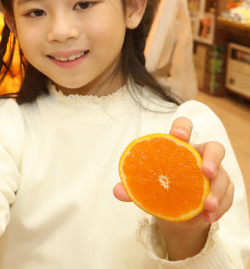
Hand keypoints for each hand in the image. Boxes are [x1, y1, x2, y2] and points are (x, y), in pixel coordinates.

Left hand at [113, 117, 233, 258]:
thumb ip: (132, 188)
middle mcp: (199, 155)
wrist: (175, 212)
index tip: (179, 135)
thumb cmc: (159, 189)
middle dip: (212, 158)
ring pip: (223, 176)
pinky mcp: (223, 190)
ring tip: (207, 206)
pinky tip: (209, 217)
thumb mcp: (144, 189)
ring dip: (216, 191)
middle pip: (214, 148)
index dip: (183, 127)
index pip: (183, 127)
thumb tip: (117, 191)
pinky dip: (220, 207)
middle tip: (206, 172)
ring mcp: (215, 173)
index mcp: (178, 147)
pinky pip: (227, 196)